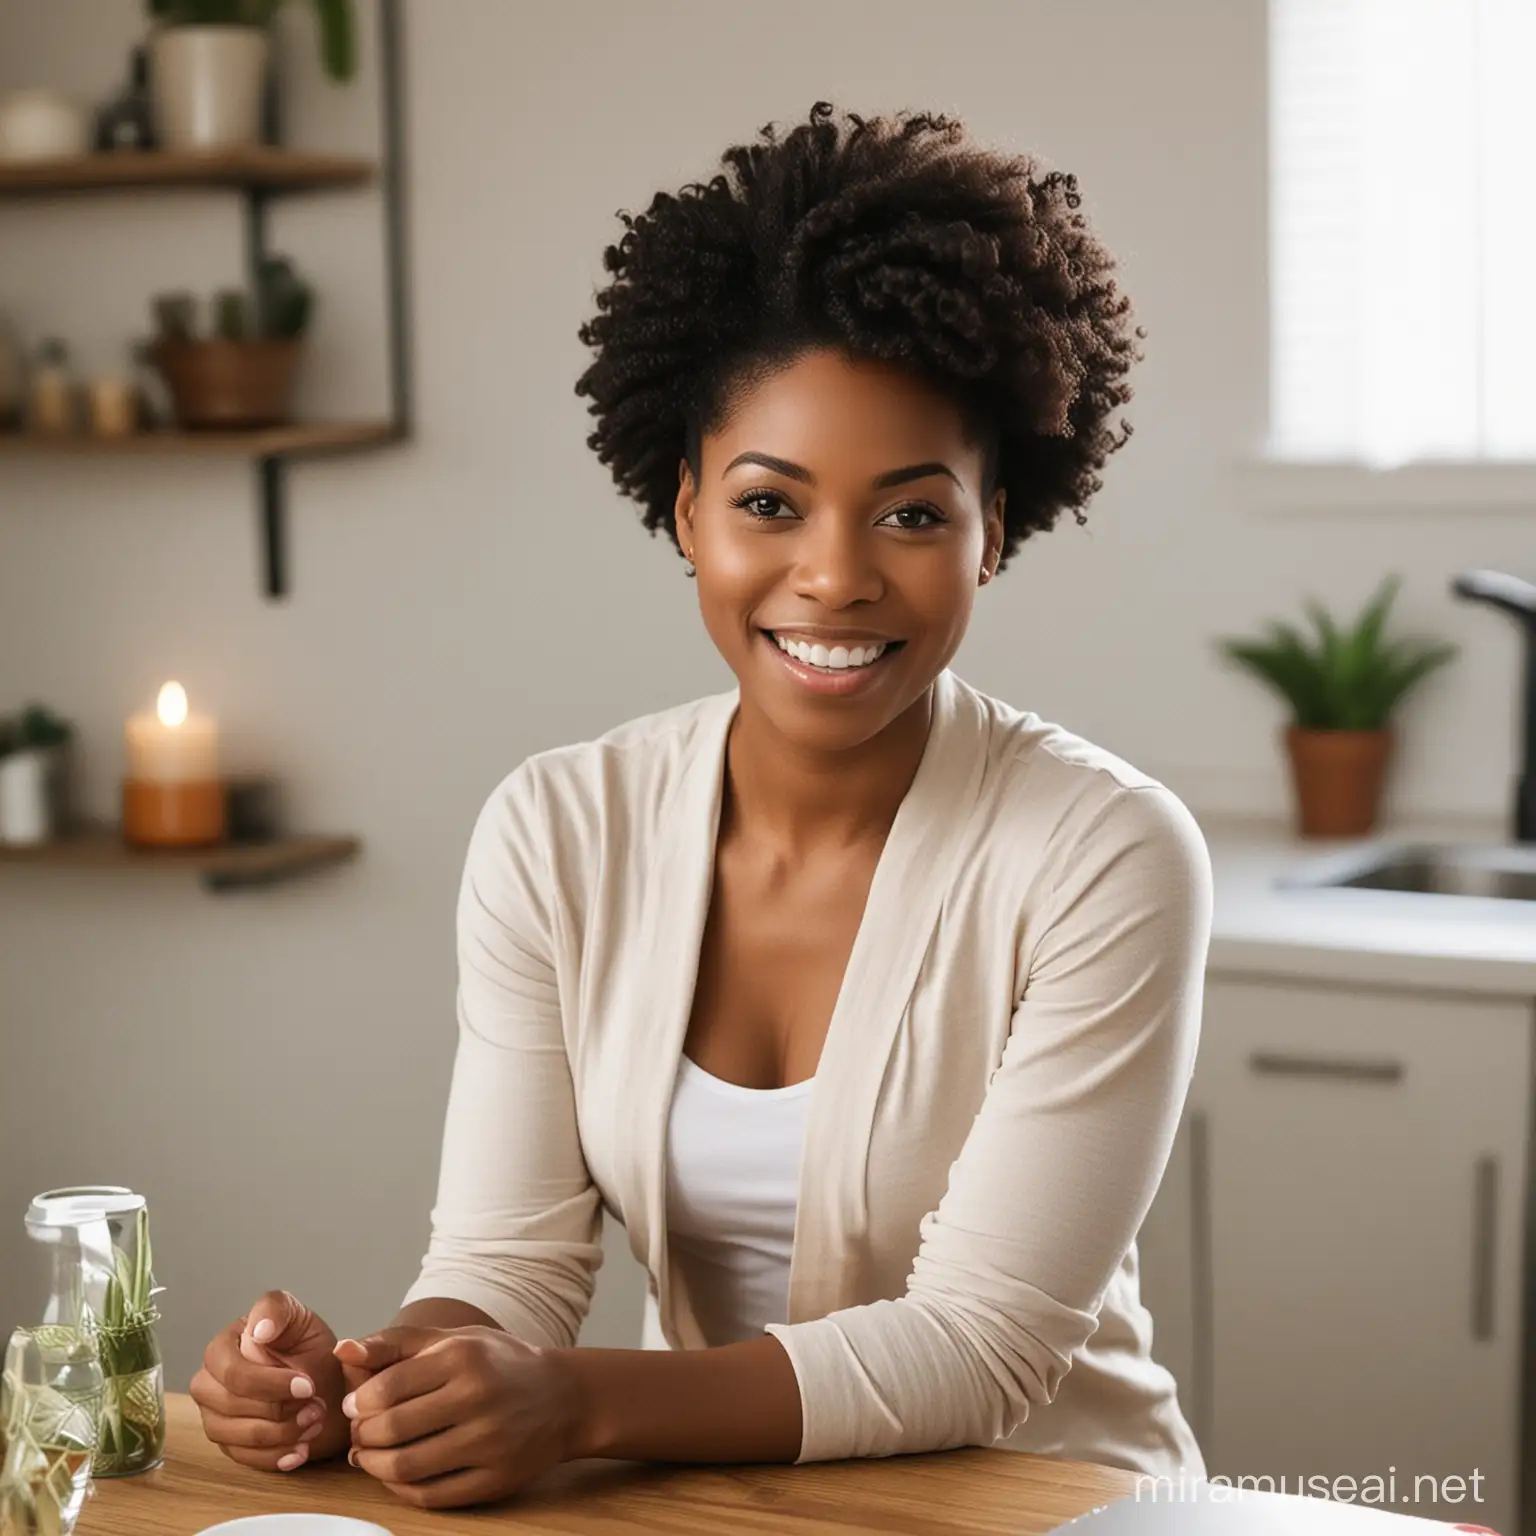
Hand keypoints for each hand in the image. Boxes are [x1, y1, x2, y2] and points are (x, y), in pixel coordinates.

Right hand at [190, 1290, 361, 1472]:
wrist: (328, 1387)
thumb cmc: (310, 1349)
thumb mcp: (301, 1320)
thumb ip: (278, 1310)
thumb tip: (258, 1329)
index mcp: (224, 1346)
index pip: (231, 1371)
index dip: (269, 1382)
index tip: (307, 1385)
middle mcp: (209, 1381)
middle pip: (229, 1405)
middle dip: (277, 1410)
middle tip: (316, 1408)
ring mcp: (214, 1414)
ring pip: (232, 1434)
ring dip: (279, 1434)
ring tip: (313, 1424)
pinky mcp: (227, 1442)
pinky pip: (241, 1458)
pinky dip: (274, 1457)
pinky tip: (299, 1451)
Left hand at [340, 1326, 583, 1509]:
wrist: (564, 1398)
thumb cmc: (499, 1363)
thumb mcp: (454, 1338)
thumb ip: (396, 1344)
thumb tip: (342, 1351)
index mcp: (464, 1357)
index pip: (387, 1387)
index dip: (358, 1402)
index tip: (354, 1405)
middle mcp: (478, 1398)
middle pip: (392, 1429)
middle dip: (363, 1434)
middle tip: (360, 1431)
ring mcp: (489, 1443)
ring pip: (406, 1467)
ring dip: (374, 1465)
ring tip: (369, 1454)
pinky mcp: (495, 1480)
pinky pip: (430, 1495)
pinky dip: (400, 1489)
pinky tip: (395, 1473)